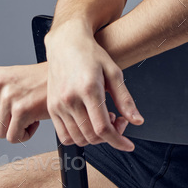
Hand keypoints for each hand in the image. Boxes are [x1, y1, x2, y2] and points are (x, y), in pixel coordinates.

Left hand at [0, 62, 49, 147]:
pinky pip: (14, 137)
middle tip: (20, 117)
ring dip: (16, 130)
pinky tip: (35, 121)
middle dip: (3, 128)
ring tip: (29, 116)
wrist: (63, 77)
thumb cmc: (38, 84)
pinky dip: (25, 135)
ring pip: (1, 134)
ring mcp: (8, 97)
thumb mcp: (9, 83)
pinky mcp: (21, 109)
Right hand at [45, 21, 142, 151]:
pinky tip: (88, 123)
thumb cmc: (90, 54)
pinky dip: (78, 137)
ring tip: (103, 119)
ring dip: (95, 138)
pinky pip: (64, 135)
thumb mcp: (114, 72)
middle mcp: (70, 98)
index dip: (118, 140)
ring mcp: (58, 104)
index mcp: (89, 89)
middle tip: (117, 121)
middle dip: (109, 136)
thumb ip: (125, 99)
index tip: (128, 145)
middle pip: (91, 136)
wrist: (66, 43)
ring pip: (78, 138)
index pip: (103, 128)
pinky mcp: (51, 108)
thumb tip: (137, 121)